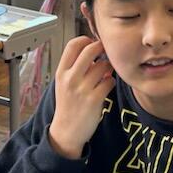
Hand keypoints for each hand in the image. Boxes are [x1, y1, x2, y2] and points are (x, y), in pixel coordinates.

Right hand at [48, 36, 114, 158]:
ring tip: (106, 73)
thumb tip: (93, 50)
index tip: (92, 44)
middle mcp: (70, 79)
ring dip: (109, 67)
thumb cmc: (68, 106)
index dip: (86, 40)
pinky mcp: (94, 100)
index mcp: (61, 72)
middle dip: (101, 48)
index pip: (73, 45)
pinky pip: (109, 81)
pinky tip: (107, 86)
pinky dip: (111, 81)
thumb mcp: (63, 84)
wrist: (67, 131)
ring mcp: (82, 89)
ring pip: (103, 65)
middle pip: (90, 50)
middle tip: (105, 54)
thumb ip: (74, 67)